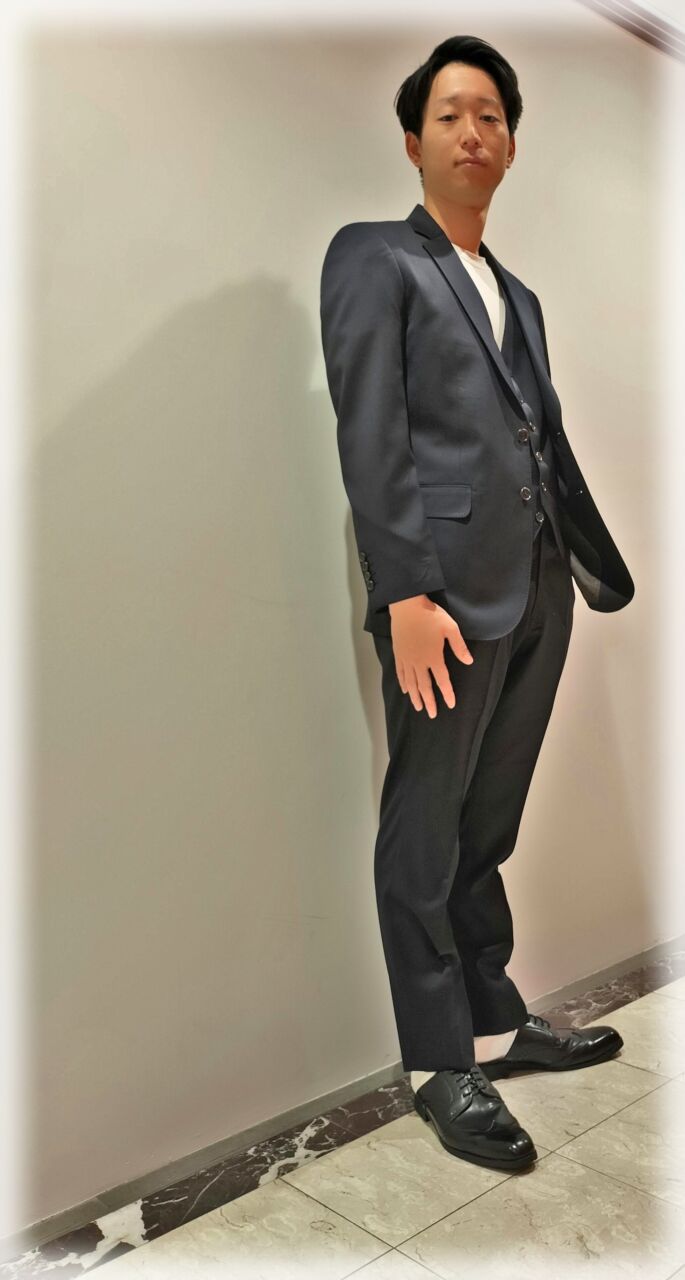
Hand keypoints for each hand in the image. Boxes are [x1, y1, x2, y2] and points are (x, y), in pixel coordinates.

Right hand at [389, 594, 473, 717]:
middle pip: (424, 686)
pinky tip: (406, 690)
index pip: (442, 681)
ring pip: (411, 683)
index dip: (447, 694)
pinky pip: (400, 673)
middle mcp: (419, 662)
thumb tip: (469, 661)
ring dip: (415, 697)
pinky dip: (403, 684)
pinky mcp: (398, 654)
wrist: (406, 605)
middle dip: (429, 702)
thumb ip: (459, 647)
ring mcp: (407, 659)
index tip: (450, 705)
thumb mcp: (450, 628)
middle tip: (431, 714)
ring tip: (418, 707)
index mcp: (434, 657)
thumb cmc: (431, 615)